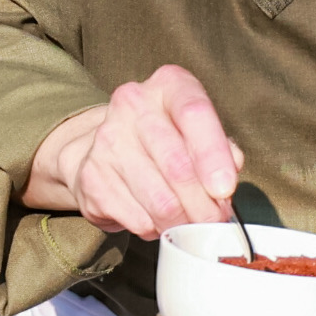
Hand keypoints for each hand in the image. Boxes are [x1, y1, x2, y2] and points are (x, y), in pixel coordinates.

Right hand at [21, 65, 243, 238]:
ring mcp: (106, 140)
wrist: (104, 147)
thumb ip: (222, 152)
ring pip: (160, 202)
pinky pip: (138, 219)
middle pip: (177, 166)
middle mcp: (132, 104)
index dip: (213, 155)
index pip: (194, 113)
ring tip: (190, 224)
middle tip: (215, 222)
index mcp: (168, 86)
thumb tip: (224, 187)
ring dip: (183, 223)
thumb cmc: (167, 140)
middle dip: (204, 206)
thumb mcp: (200, 133)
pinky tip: (157, 220)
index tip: (224, 190)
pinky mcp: (91, 176)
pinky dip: (156, 229)